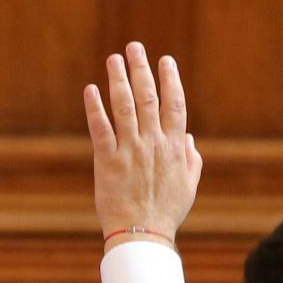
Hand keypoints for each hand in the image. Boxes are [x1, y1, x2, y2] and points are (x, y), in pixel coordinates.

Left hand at [84, 42, 201, 249]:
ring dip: (119, 80)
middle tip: (134, 47)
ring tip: (114, 58)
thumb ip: (190, 158)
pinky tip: (91, 90)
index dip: (170, 79)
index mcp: (174, 147)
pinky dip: (95, 108)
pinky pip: (101, 129)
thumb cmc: (166, 212)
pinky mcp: (108, 162)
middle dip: (142, 69)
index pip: (175, 104)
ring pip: (125, 107)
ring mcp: (130, 151)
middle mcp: (153, 144)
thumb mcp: (188, 185)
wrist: (143, 235)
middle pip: (148, 97)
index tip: (165, 61)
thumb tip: (186, 136)